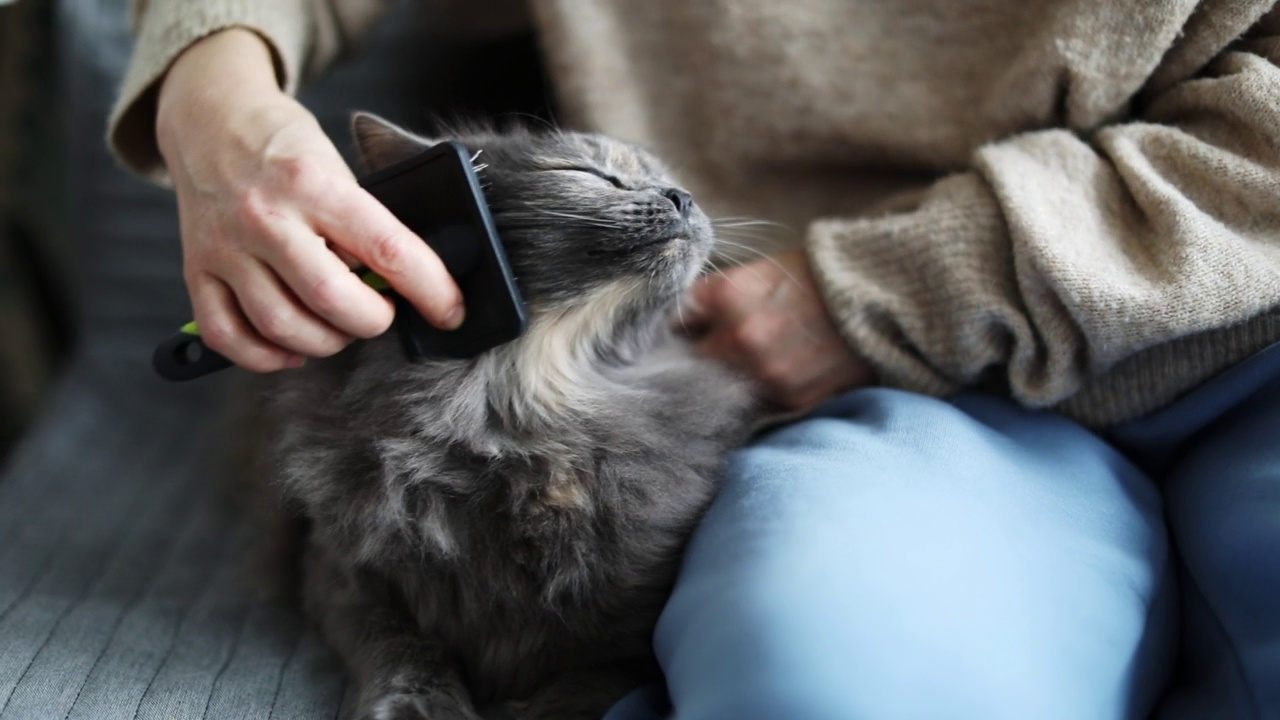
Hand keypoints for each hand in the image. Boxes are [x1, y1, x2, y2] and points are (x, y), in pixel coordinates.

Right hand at [155, 29, 463, 372]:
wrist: (210, 120)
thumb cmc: (287, 148)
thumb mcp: (338, 167)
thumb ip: (366, 223)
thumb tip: (409, 282)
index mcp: (312, 184)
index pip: (387, 249)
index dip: (430, 289)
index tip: (451, 311)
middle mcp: (265, 217)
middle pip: (331, 299)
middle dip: (373, 321)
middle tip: (382, 312)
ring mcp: (226, 247)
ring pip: (281, 326)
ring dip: (325, 343)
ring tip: (340, 327)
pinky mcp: (196, 271)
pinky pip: (228, 337)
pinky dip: (267, 356)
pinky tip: (291, 345)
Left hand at [680, 250, 874, 409]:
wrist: (876, 298)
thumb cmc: (812, 279)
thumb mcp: (756, 272)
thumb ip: (712, 299)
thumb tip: (677, 324)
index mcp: (726, 297)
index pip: (674, 324)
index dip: (676, 329)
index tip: (680, 333)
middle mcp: (740, 338)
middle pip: (691, 361)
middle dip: (694, 357)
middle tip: (707, 350)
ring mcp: (764, 374)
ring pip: (717, 388)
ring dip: (722, 379)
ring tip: (746, 363)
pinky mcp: (788, 400)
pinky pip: (752, 401)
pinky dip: (753, 392)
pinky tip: (768, 375)